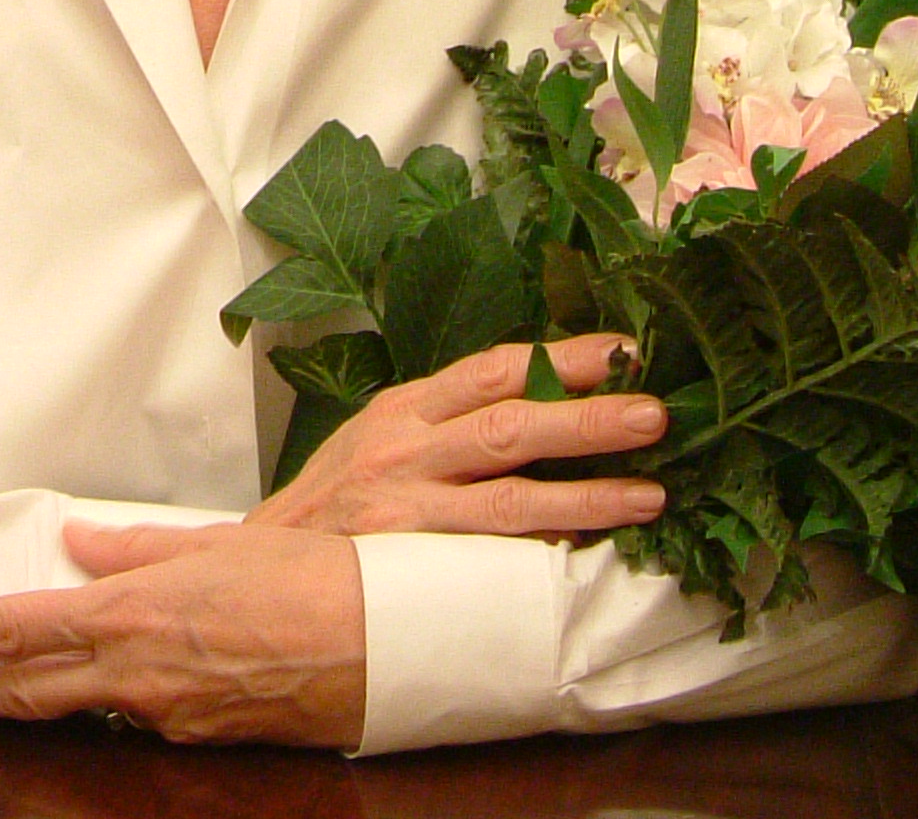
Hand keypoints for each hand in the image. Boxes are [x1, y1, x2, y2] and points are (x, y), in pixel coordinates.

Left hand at [0, 520, 365, 745]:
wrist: (378, 645)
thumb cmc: (307, 582)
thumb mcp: (215, 544)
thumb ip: (136, 548)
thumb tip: (80, 539)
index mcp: (131, 615)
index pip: (16, 630)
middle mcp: (135, 675)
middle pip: (23, 692)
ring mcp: (163, 716)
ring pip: (74, 710)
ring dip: (21, 704)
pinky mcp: (195, 738)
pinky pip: (134, 717)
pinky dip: (105, 702)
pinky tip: (100, 689)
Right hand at [248, 333, 667, 537]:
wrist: (264, 567)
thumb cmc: (340, 498)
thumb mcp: (383, 434)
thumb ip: (450, 417)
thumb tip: (546, 394)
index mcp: (407, 405)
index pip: (495, 367)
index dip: (564, 356)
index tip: (626, 350)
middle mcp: (407, 448)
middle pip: (511, 423)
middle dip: (588, 417)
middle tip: (654, 413)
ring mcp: (409, 508)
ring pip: (511, 497)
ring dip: (587, 495)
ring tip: (650, 495)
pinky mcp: (410, 563)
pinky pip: (491, 558)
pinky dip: (545, 553)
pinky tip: (592, 553)